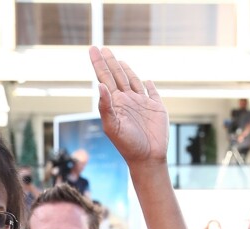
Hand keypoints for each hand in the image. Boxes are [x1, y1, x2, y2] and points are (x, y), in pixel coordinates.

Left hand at [89, 46, 168, 163]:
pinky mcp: (156, 108)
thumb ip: (105, 107)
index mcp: (115, 103)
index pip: (104, 78)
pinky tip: (146, 80)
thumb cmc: (127, 145)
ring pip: (132, 81)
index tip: (93, 49)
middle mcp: (126, 101)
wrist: (147, 158)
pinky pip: (152, 92)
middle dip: (110, 62)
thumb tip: (100, 85)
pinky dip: (149, 85)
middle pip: (116, 76)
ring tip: (118, 59)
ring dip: (125, 70)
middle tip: (102, 48)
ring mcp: (141, 104)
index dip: (99, 64)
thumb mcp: (113, 127)